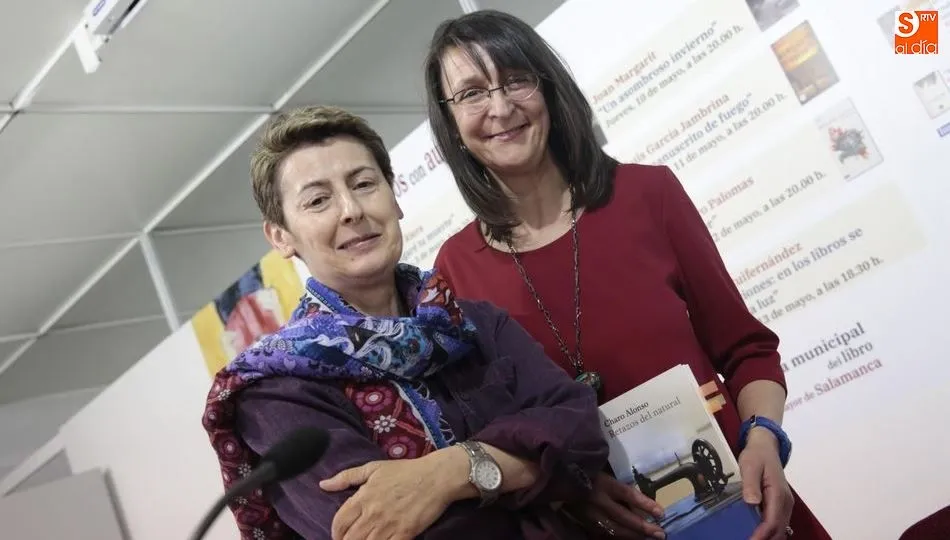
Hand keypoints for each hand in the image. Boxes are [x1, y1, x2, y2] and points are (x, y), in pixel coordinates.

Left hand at [320, 448, 468, 539]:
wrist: (436, 477)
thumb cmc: (406, 470)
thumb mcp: (374, 468)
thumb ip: (346, 477)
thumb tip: (322, 485)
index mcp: (363, 497)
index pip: (339, 522)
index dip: (335, 532)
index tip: (338, 535)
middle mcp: (373, 513)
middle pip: (350, 538)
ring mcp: (389, 525)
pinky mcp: (405, 534)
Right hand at [569, 472, 665, 538]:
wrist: (558, 481)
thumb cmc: (586, 474)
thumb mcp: (604, 474)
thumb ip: (620, 487)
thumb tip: (642, 502)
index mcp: (603, 483)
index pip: (628, 494)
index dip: (645, 504)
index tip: (661, 513)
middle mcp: (598, 500)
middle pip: (624, 516)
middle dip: (644, 527)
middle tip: (661, 534)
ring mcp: (590, 514)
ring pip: (615, 530)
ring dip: (634, 535)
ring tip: (648, 538)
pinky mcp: (585, 523)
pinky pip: (605, 534)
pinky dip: (619, 537)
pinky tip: (630, 538)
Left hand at [739, 429, 794, 539]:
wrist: (765, 446)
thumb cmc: (756, 456)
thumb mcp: (749, 466)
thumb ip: (751, 484)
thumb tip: (752, 502)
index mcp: (778, 494)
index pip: (772, 522)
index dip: (761, 535)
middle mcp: (785, 502)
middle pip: (778, 530)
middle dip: (765, 539)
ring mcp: (785, 504)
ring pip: (780, 529)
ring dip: (768, 537)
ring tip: (752, 539)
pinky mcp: (781, 504)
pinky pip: (778, 523)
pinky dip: (770, 532)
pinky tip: (757, 534)